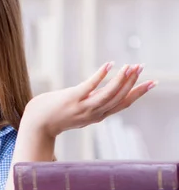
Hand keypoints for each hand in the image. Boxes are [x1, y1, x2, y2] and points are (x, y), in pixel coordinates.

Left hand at [22, 62, 155, 137]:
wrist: (37, 124)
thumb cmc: (57, 116)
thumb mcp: (80, 112)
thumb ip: (93, 103)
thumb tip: (104, 91)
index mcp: (97, 116)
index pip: (122, 104)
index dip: (138, 93)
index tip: (153, 82)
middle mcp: (93, 114)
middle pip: (118, 98)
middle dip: (133, 83)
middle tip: (142, 67)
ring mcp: (82, 107)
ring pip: (108, 94)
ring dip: (121, 80)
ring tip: (131, 66)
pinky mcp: (71, 98)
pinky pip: (89, 86)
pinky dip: (101, 75)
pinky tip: (109, 64)